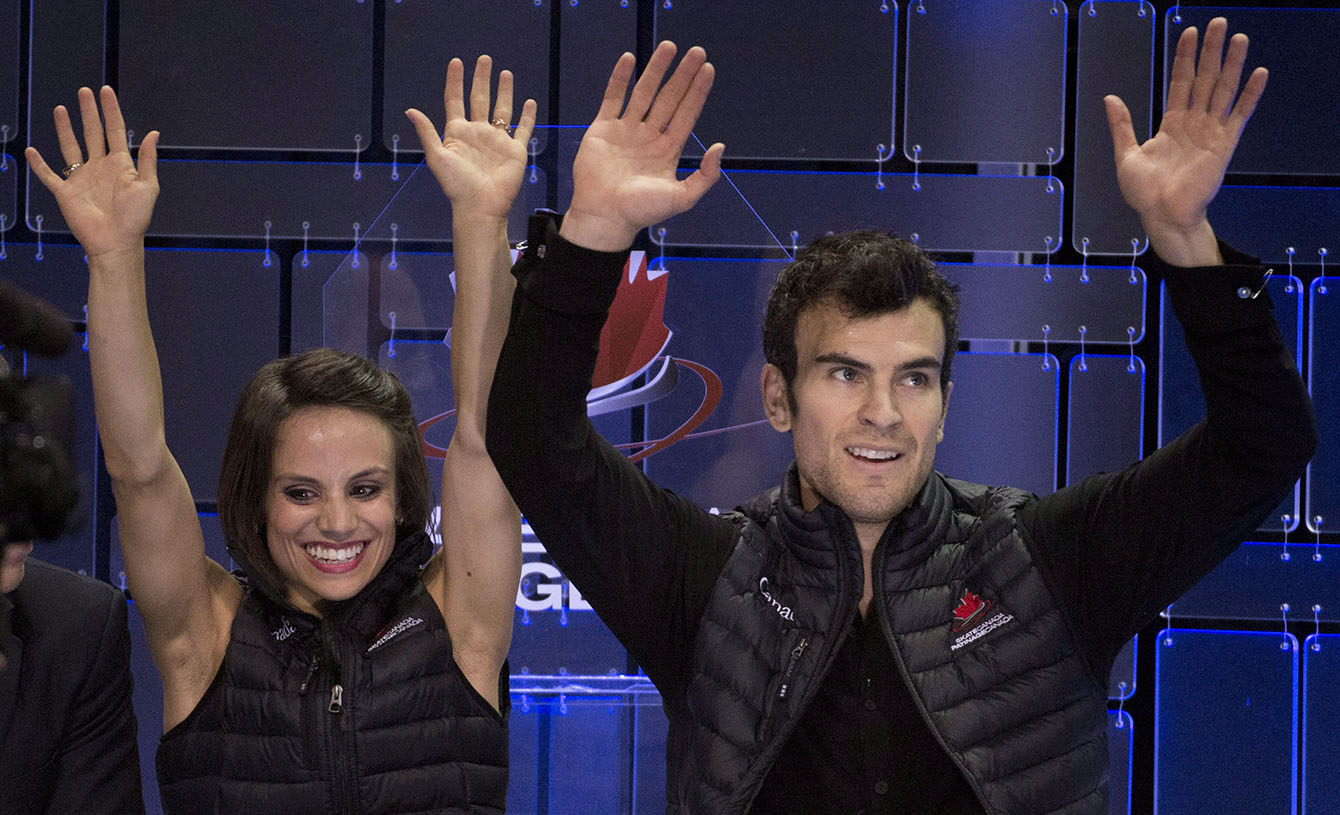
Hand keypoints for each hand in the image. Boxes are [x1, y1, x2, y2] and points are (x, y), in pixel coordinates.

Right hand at [26, 86, 159, 258]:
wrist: (117, 242)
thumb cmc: (136, 218)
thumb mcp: (148, 187)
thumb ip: (148, 159)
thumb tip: (154, 133)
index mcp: (120, 164)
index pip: (114, 130)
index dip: (110, 111)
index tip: (105, 91)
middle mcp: (99, 167)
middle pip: (92, 132)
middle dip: (89, 112)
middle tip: (84, 91)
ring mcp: (81, 178)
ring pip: (70, 147)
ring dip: (64, 128)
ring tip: (59, 108)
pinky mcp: (66, 192)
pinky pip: (49, 175)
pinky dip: (39, 164)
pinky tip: (31, 150)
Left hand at [407, 55, 536, 220]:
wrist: (480, 206)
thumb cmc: (457, 186)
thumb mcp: (437, 157)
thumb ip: (427, 132)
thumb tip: (410, 110)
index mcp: (457, 132)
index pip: (455, 100)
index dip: (455, 81)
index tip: (456, 62)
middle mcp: (478, 133)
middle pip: (480, 98)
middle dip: (481, 78)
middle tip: (484, 59)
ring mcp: (497, 141)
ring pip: (502, 109)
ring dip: (504, 91)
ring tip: (505, 73)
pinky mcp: (515, 151)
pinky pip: (523, 129)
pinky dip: (527, 116)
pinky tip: (529, 102)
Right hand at [562, 42, 724, 251]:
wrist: (604, 216)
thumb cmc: (641, 212)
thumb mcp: (682, 198)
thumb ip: (706, 176)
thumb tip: (720, 147)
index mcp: (668, 151)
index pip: (687, 114)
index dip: (698, 92)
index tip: (708, 69)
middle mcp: (649, 137)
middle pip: (669, 98)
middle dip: (683, 75)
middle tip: (697, 52)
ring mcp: (626, 131)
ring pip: (644, 93)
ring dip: (656, 70)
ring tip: (669, 47)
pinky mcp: (603, 128)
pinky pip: (612, 98)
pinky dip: (620, 79)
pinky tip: (630, 59)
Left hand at [1105, 17, 1266, 265]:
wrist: (1161, 216)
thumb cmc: (1144, 192)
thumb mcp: (1126, 155)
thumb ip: (1122, 126)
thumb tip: (1110, 97)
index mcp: (1172, 124)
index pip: (1180, 82)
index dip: (1184, 58)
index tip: (1187, 33)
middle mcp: (1193, 123)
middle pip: (1204, 79)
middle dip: (1210, 51)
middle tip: (1217, 23)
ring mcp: (1210, 132)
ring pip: (1223, 90)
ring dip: (1232, 64)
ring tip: (1239, 38)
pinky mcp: (1223, 145)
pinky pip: (1239, 115)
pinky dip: (1250, 95)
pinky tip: (1259, 74)